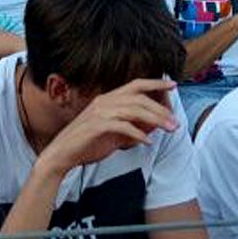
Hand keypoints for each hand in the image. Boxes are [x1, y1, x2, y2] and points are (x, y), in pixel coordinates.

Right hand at [36, 77, 178, 173]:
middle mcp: (104, 101)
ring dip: (155, 120)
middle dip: (161, 109)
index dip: (155, 83)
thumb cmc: (87, 144)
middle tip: (176, 122)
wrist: (61, 155)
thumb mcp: (113, 134)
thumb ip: (131, 127)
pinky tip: (148, 142)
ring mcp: (99, 113)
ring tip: (169, 130)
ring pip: (134, 110)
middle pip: (139, 98)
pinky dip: (138, 134)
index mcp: (108, 99)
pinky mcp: (96, 126)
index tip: (173, 85)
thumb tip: (153, 126)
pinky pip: (123, 127)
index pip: (135, 85)